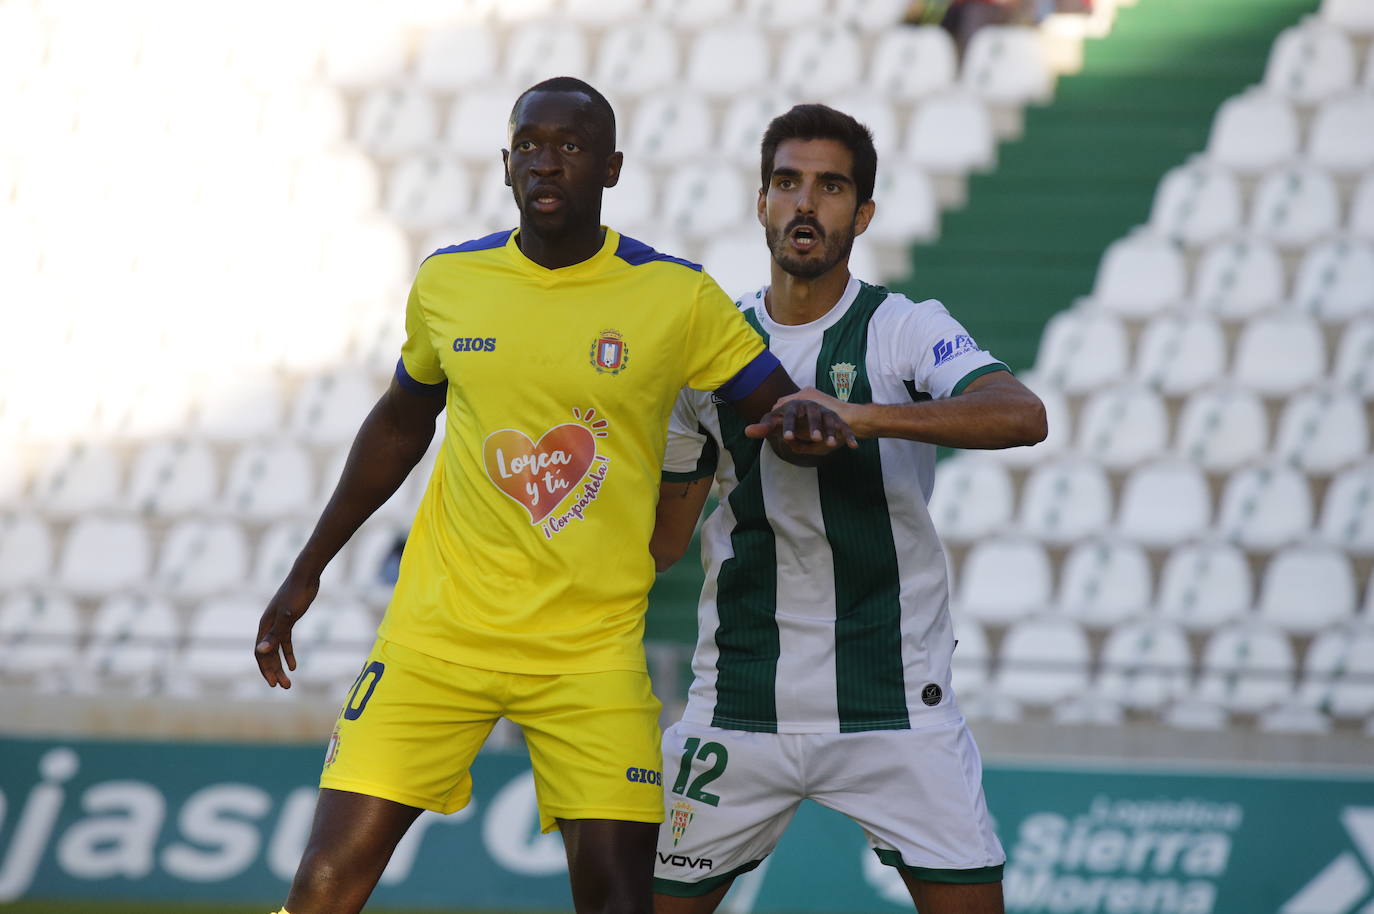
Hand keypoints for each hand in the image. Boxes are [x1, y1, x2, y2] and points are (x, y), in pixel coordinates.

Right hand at [255, 572, 319, 688]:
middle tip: (284, 687)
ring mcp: (278, 623)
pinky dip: (288, 654)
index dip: (265, 669)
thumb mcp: (288, 616)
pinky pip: (285, 642)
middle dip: (274, 672)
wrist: (306, 576)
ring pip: (276, 650)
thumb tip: (261, 652)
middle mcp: (268, 626)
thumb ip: (275, 634)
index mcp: (264, 626)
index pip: (260, 653)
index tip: (273, 684)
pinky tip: (294, 666)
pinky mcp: (288, 621)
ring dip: (281, 666)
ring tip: (289, 681)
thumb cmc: (296, 594)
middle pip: (267, 654)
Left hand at [743, 390, 858, 454]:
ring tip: (832, 444)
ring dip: (832, 432)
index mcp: (796, 406)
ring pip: (830, 421)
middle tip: (813, 439)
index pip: (791, 414)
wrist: (818, 409)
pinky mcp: (838, 419)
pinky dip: (849, 436)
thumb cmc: (795, 419)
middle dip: (814, 427)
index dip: (789, 426)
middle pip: (814, 415)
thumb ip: (766, 428)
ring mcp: (827, 413)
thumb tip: (747, 431)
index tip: (788, 438)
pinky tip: (854, 447)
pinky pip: (844, 427)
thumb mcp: (781, 424)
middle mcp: (813, 407)